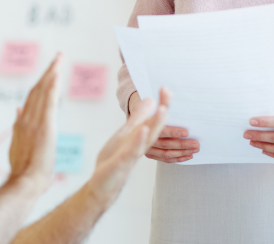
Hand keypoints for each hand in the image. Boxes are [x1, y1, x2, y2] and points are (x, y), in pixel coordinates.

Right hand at [9, 54, 62, 192]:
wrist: (24, 182)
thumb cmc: (23, 169)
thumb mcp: (17, 144)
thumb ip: (17, 126)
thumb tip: (17, 109)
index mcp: (21, 123)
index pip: (32, 97)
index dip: (41, 82)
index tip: (49, 71)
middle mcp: (26, 118)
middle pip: (37, 89)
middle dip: (48, 71)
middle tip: (58, 57)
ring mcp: (34, 121)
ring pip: (43, 91)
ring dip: (52, 73)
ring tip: (60, 59)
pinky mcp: (44, 126)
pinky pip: (49, 102)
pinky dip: (52, 86)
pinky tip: (57, 74)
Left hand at [88, 88, 170, 206]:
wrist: (104, 185)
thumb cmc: (115, 159)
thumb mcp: (126, 133)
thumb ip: (139, 118)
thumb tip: (151, 100)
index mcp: (141, 137)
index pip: (155, 119)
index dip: (162, 104)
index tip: (167, 88)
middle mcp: (141, 145)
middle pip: (156, 126)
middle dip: (163, 110)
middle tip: (170, 93)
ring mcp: (133, 153)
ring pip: (149, 138)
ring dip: (156, 124)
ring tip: (163, 109)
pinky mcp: (122, 162)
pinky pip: (133, 150)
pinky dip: (139, 140)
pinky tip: (142, 130)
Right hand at [129, 91, 198, 162]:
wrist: (134, 123)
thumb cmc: (147, 114)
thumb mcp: (154, 106)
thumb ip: (162, 100)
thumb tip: (166, 90)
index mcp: (146, 127)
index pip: (161, 131)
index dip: (173, 132)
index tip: (187, 132)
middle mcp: (146, 140)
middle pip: (166, 144)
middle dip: (183, 144)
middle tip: (196, 144)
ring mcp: (148, 149)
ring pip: (167, 154)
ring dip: (182, 152)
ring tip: (195, 149)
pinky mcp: (152, 155)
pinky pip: (166, 159)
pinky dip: (178, 158)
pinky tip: (188, 156)